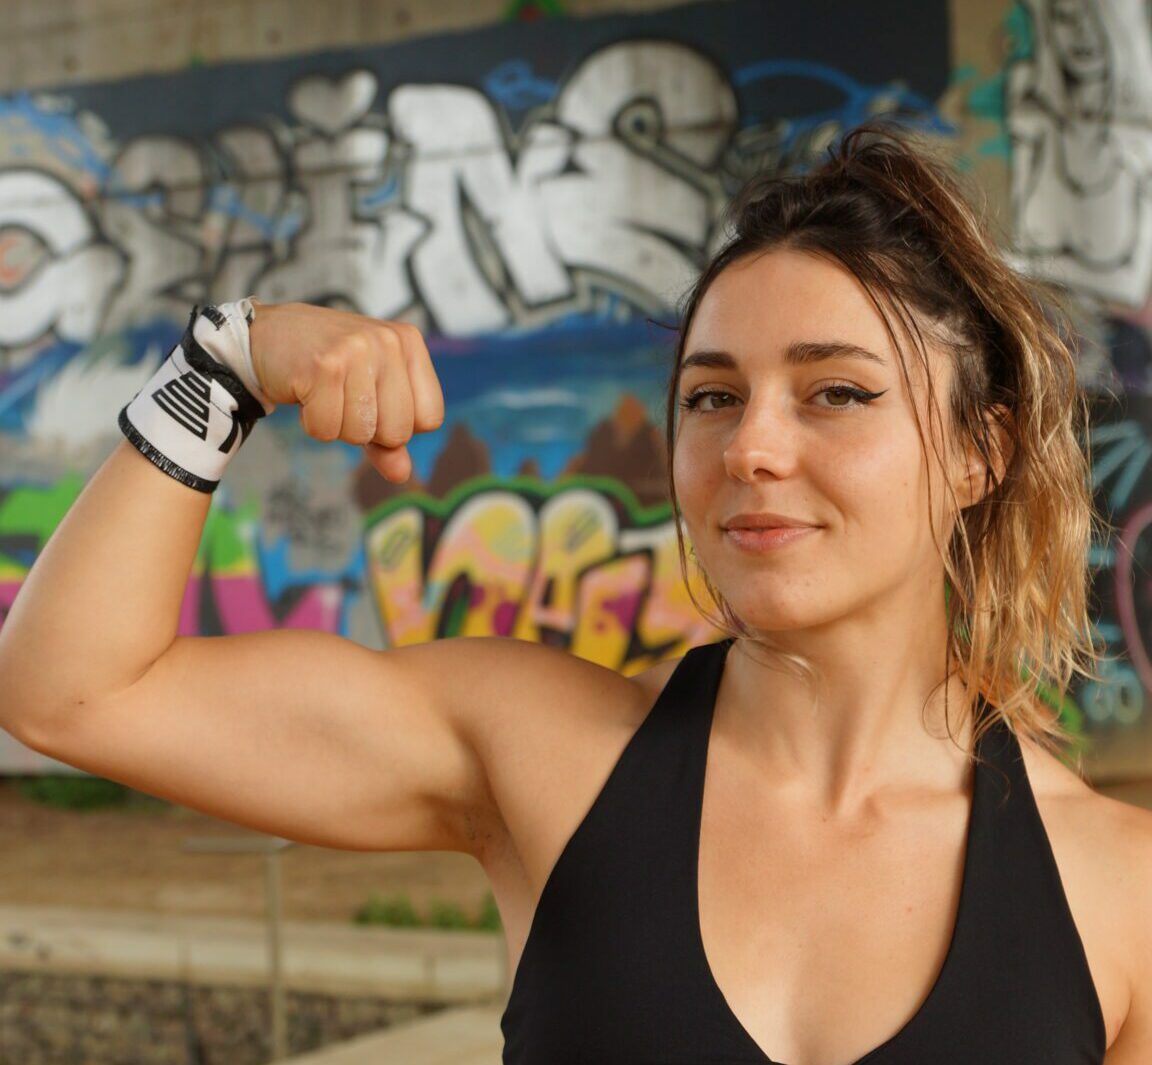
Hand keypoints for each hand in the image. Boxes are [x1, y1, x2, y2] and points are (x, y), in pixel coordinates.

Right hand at [248, 302, 443, 483]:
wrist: (266, 335)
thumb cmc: (326, 366)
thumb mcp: (368, 394)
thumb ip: (389, 437)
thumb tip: (403, 475)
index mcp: (409, 343)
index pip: (430, 418)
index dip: (398, 426)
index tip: (373, 405)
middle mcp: (389, 342)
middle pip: (398, 432)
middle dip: (366, 430)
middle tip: (343, 399)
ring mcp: (357, 350)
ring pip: (361, 434)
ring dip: (336, 426)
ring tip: (323, 394)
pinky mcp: (323, 365)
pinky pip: (327, 429)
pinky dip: (312, 423)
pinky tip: (305, 392)